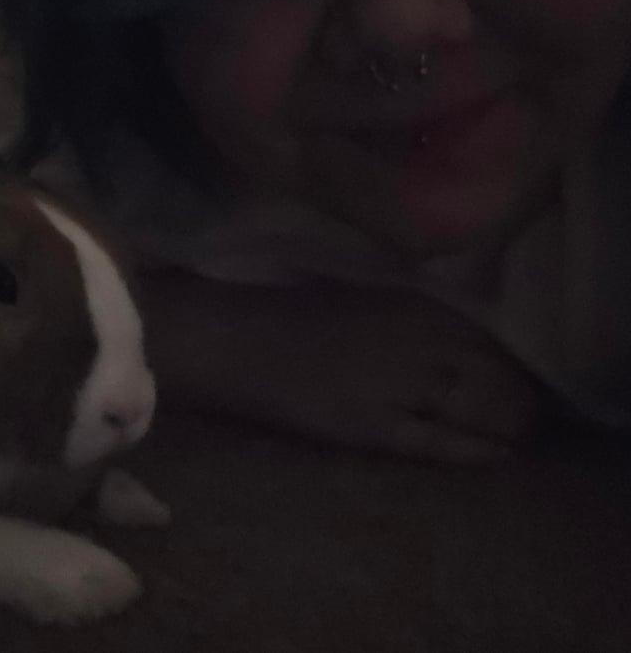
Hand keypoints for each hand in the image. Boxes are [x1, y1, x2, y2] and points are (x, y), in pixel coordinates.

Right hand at [264, 284, 541, 462]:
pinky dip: (470, 449)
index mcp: (411, 304)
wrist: (234, 341)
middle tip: (520, 416)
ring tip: (511, 436)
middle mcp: (415, 339)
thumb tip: (452, 344)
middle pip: (492, 373)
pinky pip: (436, 441)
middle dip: (514, 397)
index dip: (507, 363)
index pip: (486, 337)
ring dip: (502, 422)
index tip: (512, 378)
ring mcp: (395, 383)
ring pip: (475, 406)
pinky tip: (492, 456)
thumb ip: (407, 318)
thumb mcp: (360, 299)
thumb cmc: (287, 316)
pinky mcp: (370, 424)